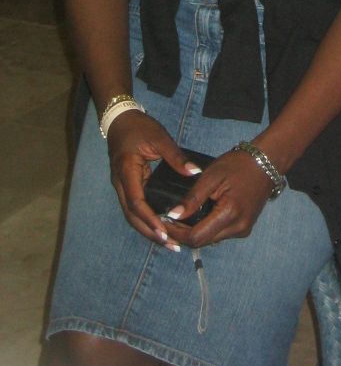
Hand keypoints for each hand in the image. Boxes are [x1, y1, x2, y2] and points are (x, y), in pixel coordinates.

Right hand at [107, 110, 202, 247]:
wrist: (120, 120)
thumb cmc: (139, 127)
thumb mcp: (160, 138)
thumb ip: (176, 157)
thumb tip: (195, 172)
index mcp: (126, 171)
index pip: (136, 202)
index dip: (149, 219)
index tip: (164, 232)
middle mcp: (120, 183)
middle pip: (132, 216)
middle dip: (150, 232)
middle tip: (171, 245)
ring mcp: (121, 186)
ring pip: (132, 215)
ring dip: (148, 229)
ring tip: (169, 242)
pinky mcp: (127, 186)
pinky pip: (135, 207)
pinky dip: (147, 219)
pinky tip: (161, 226)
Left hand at [161, 148, 273, 249]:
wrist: (267, 162)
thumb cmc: (238, 164)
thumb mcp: (211, 176)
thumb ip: (192, 198)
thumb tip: (173, 215)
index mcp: (230, 214)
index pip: (196, 237)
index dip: (176, 232)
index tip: (162, 222)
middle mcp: (238, 227)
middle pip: (202, 241)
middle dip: (183, 233)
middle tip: (169, 218)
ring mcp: (244, 229)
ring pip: (211, 239)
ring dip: (195, 231)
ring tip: (183, 215)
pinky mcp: (245, 227)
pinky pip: (220, 233)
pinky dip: (208, 227)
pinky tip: (201, 214)